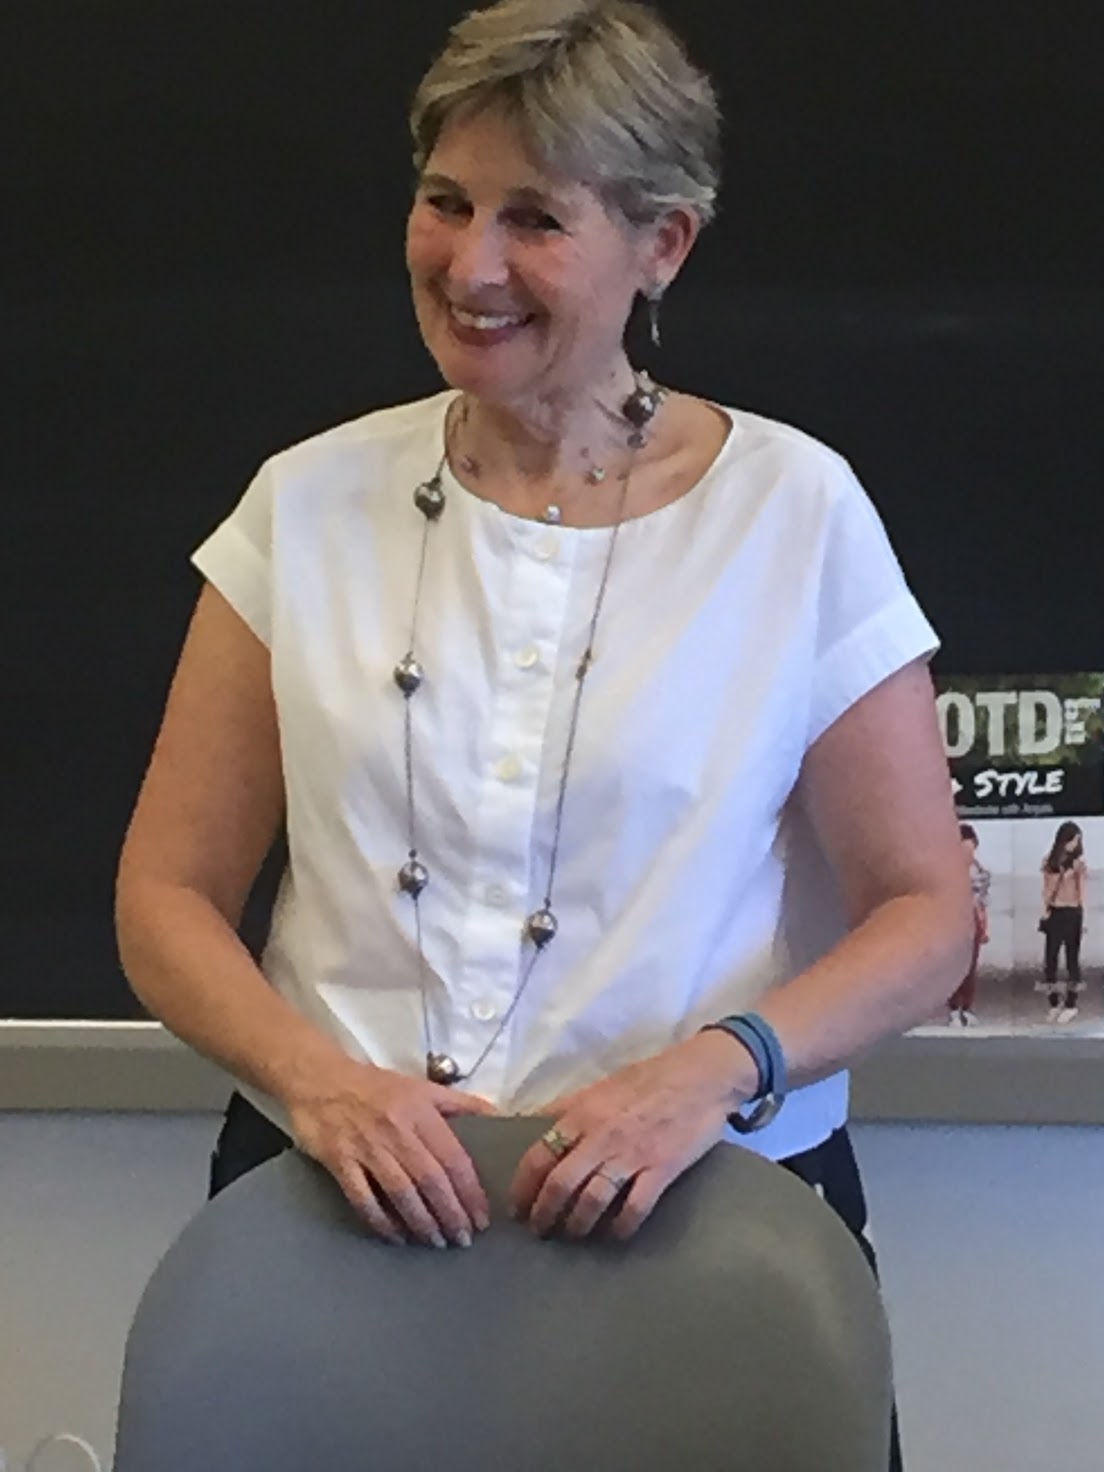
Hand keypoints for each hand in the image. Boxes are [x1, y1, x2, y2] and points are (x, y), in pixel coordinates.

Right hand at [286, 1057, 497, 1246]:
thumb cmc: (375, 1085)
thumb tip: (495, 1115)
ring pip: (400, 1192)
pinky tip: (396, 1237)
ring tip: (436, 1242)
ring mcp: (366, 1147)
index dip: (469, 1192)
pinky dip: (381, 1221)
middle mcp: (396, 1130)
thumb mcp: (421, 1086)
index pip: (452, 1158)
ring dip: (422, 1222)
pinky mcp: (340, 1161)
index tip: (481, 1218)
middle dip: (450, 1214)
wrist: (319, 1078)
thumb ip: (458, 1102)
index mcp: (421, 1111)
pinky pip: (363, 1198)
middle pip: (430, 1180)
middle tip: (463, 1239)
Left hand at [509, 1032, 754, 1241]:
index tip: (517, 1208)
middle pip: (560, 1184)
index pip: (539, 1156)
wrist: (702, 1075)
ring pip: (593, 1200)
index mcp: (582, 1113)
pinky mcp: (662, 1169)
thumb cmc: (649, 1078)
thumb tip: (535, 1123)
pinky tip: (615, 1234)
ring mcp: (632, 1154)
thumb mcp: (600, 1086)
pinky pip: (635, 1208)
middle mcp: (601, 1136)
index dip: (523, 1187)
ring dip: (578, 1224)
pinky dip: (621, 1227)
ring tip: (574, 1234)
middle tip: (541, 1230)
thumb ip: (569, 1108)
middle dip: (545, 1214)